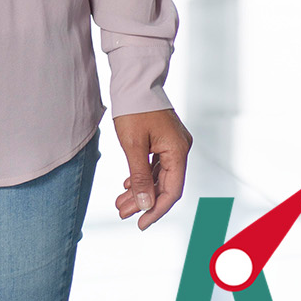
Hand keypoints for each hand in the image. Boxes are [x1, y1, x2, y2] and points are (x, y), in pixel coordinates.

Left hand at [113, 107, 191, 227]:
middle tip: (122, 212)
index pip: (171, 191)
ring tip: (120, 202)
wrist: (134, 77)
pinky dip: (142, 175)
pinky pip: (155, 164)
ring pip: (158, 175)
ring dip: (140, 189)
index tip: (140, 223)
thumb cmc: (133, 108)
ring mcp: (172, 143)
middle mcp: (180, 148)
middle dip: (143, 201)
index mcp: (178, 151)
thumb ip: (140, 177)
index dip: (156, 210)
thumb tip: (145, 205)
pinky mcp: (163, 138)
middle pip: (164, 184)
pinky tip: (128, 183)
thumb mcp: (133, 145)